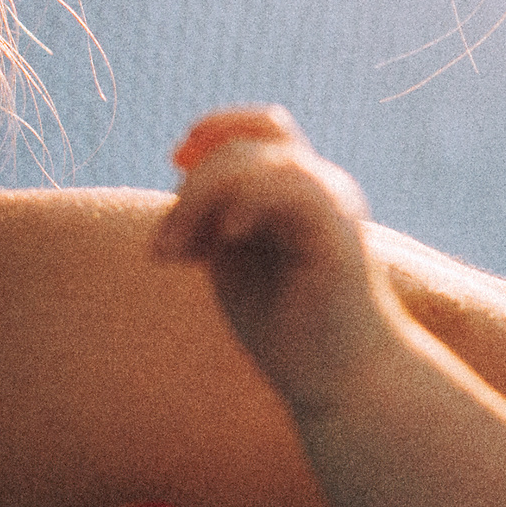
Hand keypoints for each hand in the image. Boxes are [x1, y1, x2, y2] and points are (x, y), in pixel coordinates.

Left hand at [156, 106, 389, 401]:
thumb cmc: (288, 330)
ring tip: (180, 253)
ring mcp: (334, 206)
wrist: (341, 381)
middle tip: (163, 249)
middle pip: (247, 141)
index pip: (261, 125)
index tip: (176, 159)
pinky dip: (247, 202)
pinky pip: (288, 188)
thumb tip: (185, 171)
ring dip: (203, 198)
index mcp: (301, 192)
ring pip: (261, 159)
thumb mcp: (233, 259)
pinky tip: (227, 240)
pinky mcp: (338, 232)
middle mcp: (323, 188)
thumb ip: (213, 215)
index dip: (215, 129)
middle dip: (192, 186)